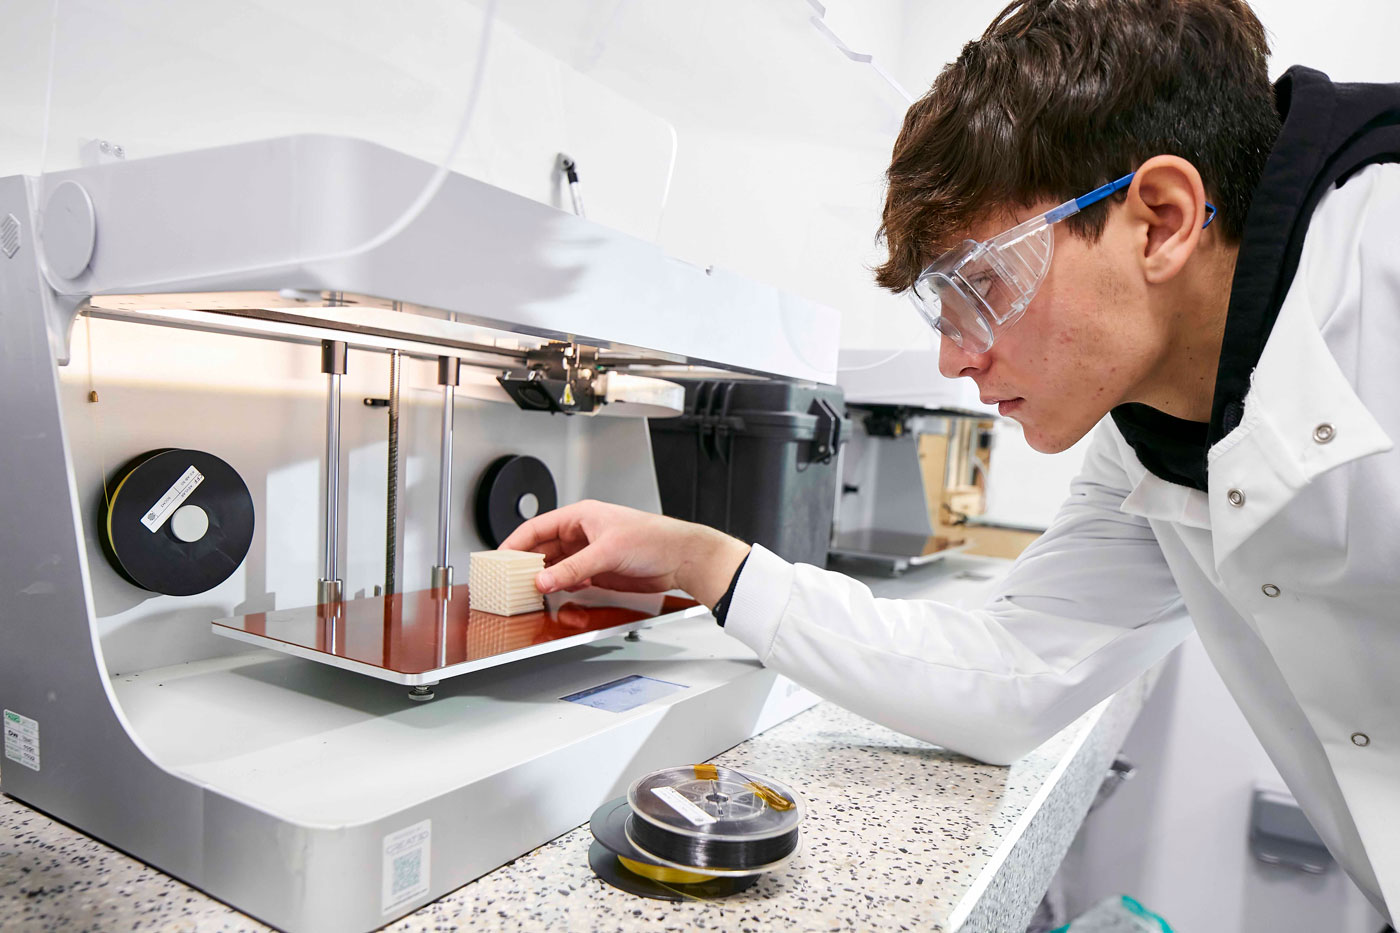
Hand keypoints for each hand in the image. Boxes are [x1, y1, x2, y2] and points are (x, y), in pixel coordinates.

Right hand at [499, 500, 749, 609]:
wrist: (680, 558)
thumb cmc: (653, 538)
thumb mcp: (607, 551)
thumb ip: (572, 568)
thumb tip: (543, 581)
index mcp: (580, 516)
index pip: (537, 527)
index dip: (515, 542)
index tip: (499, 558)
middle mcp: (582, 533)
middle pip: (543, 549)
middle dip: (526, 564)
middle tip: (508, 579)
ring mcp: (589, 554)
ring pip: (555, 566)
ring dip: (543, 578)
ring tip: (525, 590)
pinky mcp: (598, 572)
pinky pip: (570, 579)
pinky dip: (560, 587)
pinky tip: (552, 594)